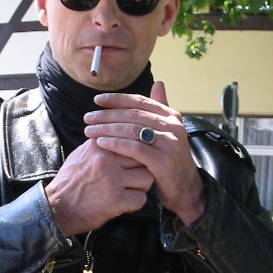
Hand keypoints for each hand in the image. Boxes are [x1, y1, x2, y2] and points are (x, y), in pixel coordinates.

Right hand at [44, 139, 154, 236]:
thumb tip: (117, 137)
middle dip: (144, 167)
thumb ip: (99, 144)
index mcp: (99, 145)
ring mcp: (112, 180)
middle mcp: (107, 160)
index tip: (135, 161)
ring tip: (132, 190)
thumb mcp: (80, 154)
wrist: (56, 207)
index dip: (137, 152)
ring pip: (147, 178)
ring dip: (142, 186)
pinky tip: (126, 204)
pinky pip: (141, 199)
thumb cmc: (69, 181)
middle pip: (143, 157)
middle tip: (136, 176)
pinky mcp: (116, 200)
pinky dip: (136, 203)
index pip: (133, 141)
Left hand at [83, 81, 205, 225]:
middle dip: (107, 115)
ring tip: (89, 131)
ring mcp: (169, 144)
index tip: (97, 101)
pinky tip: (101, 143)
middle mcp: (173, 127)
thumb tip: (159, 83)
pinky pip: (134, 148)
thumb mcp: (167, 132)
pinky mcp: (163, 161)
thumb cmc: (169, 160)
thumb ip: (160, 109)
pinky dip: (115, 144)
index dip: (117, 99)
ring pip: (132, 130)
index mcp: (172, 116)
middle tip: (88, 118)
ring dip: (107, 129)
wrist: (185, 189)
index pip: (140, 102)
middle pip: (133, 115)